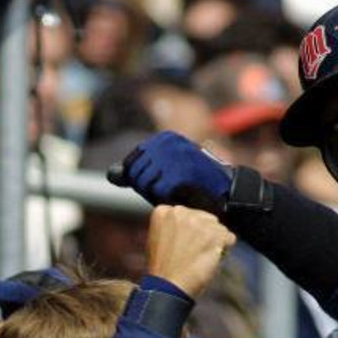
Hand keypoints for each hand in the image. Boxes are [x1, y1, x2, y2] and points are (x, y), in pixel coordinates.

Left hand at [109, 131, 232, 214]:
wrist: (227, 191)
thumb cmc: (195, 183)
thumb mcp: (164, 172)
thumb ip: (137, 171)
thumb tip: (111, 174)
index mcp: (163, 138)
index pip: (131, 164)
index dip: (142, 180)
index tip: (164, 182)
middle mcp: (166, 143)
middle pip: (135, 176)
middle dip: (149, 189)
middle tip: (174, 189)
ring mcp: (171, 158)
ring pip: (144, 186)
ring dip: (158, 195)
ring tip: (179, 191)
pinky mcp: (176, 175)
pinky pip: (157, 195)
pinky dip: (168, 200)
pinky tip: (184, 195)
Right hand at [147, 205, 236, 298]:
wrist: (169, 286)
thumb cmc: (163, 268)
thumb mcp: (157, 238)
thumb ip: (172, 226)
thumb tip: (189, 225)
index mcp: (164, 212)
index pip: (188, 213)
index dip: (191, 229)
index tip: (186, 242)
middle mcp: (182, 212)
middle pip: (205, 218)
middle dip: (204, 232)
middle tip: (195, 251)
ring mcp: (200, 223)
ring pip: (219, 227)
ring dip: (215, 241)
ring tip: (202, 257)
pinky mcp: (216, 235)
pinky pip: (230, 238)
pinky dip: (225, 249)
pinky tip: (211, 259)